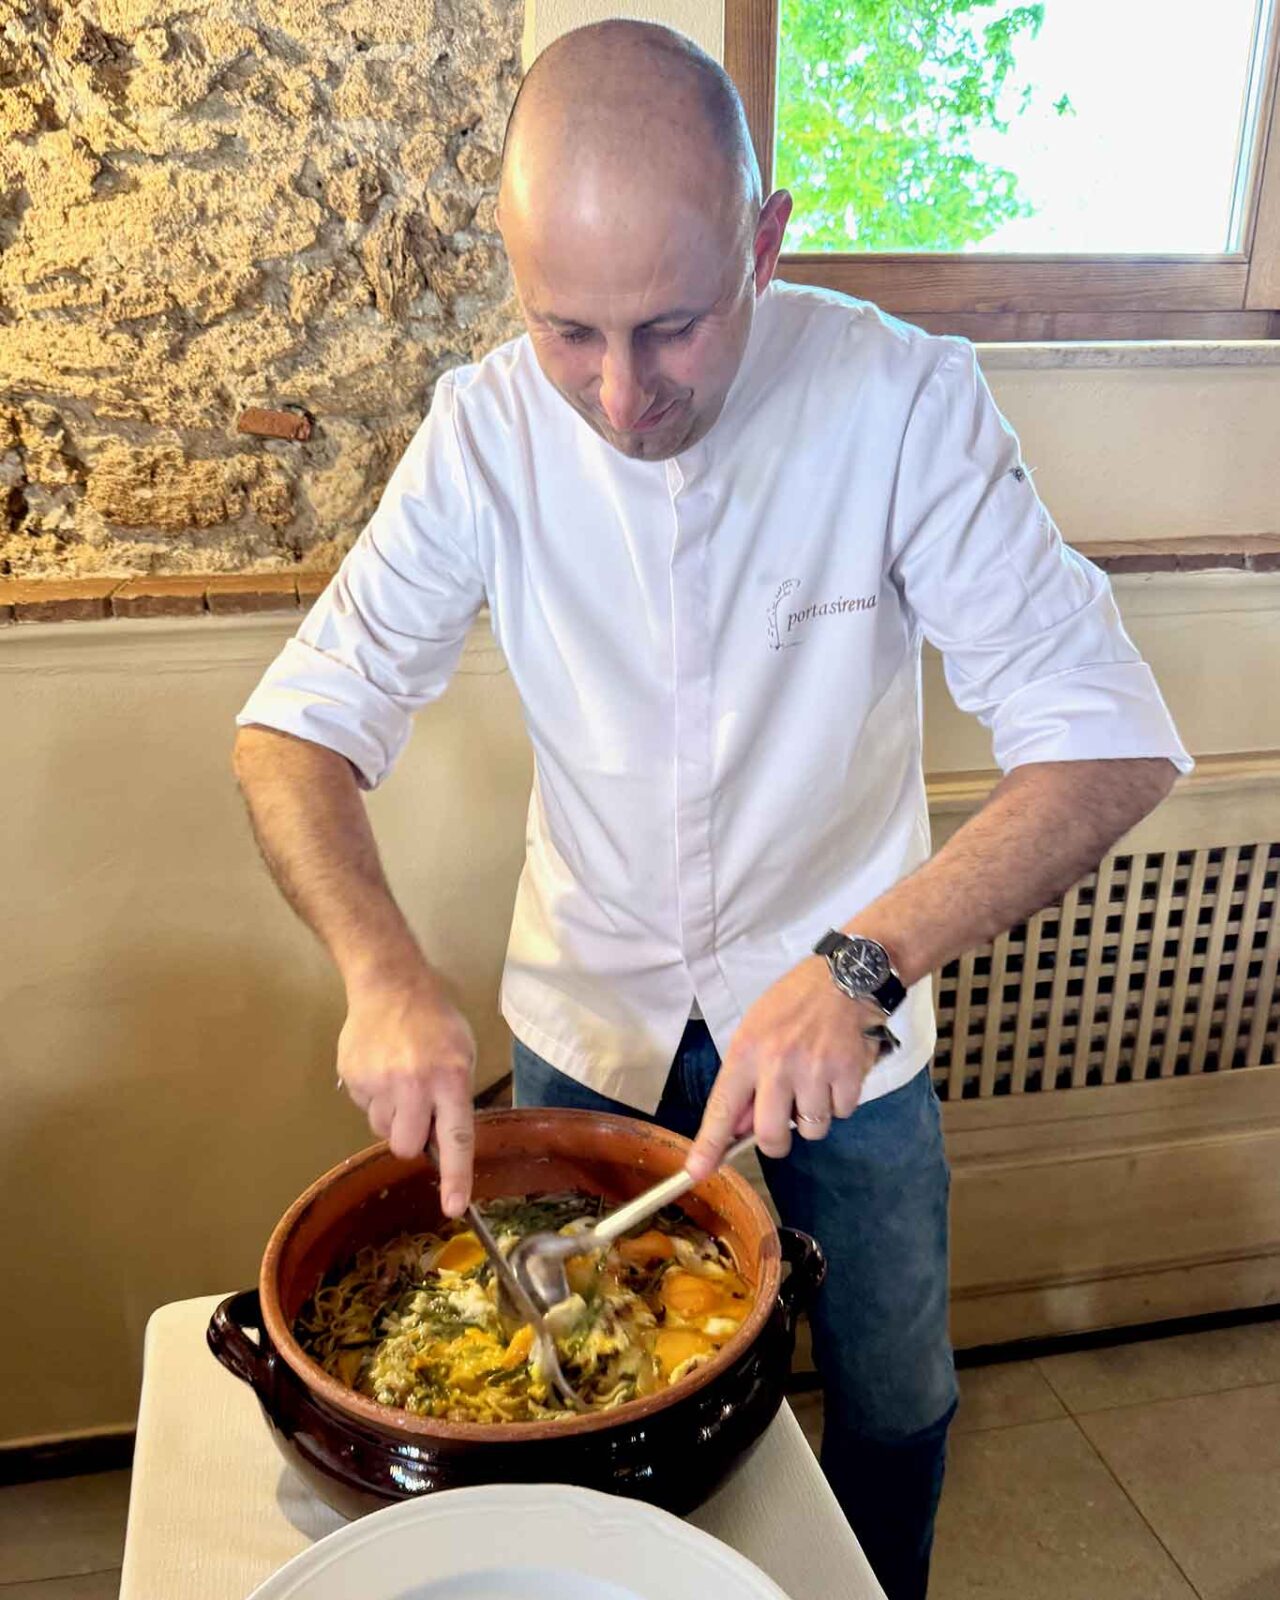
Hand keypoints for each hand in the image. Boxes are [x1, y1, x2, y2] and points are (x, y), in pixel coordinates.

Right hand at [336, 966, 477, 1216]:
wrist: (390, 983)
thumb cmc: (435, 1020)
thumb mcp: (462, 1053)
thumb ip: (455, 1096)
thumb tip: (441, 1141)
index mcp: (451, 1078)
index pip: (456, 1137)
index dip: (455, 1177)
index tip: (454, 1208)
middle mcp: (414, 1083)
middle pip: (404, 1146)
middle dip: (409, 1139)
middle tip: (415, 1112)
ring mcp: (379, 1081)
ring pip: (381, 1129)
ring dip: (390, 1115)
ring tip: (397, 1079)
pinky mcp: (352, 1076)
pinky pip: (363, 1106)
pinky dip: (373, 1095)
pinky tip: (379, 1067)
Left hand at [685, 955, 879, 1181]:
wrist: (845, 976)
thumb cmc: (793, 1002)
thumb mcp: (755, 1029)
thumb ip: (746, 1078)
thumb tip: (740, 1126)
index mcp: (747, 1051)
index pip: (722, 1107)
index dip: (709, 1144)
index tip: (697, 1171)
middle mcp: (778, 1065)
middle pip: (769, 1136)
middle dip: (775, 1141)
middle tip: (781, 1124)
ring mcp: (815, 1071)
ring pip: (810, 1129)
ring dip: (812, 1116)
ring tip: (815, 1081)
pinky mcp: (849, 1074)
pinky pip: (841, 1113)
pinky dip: (839, 1101)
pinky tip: (837, 1073)